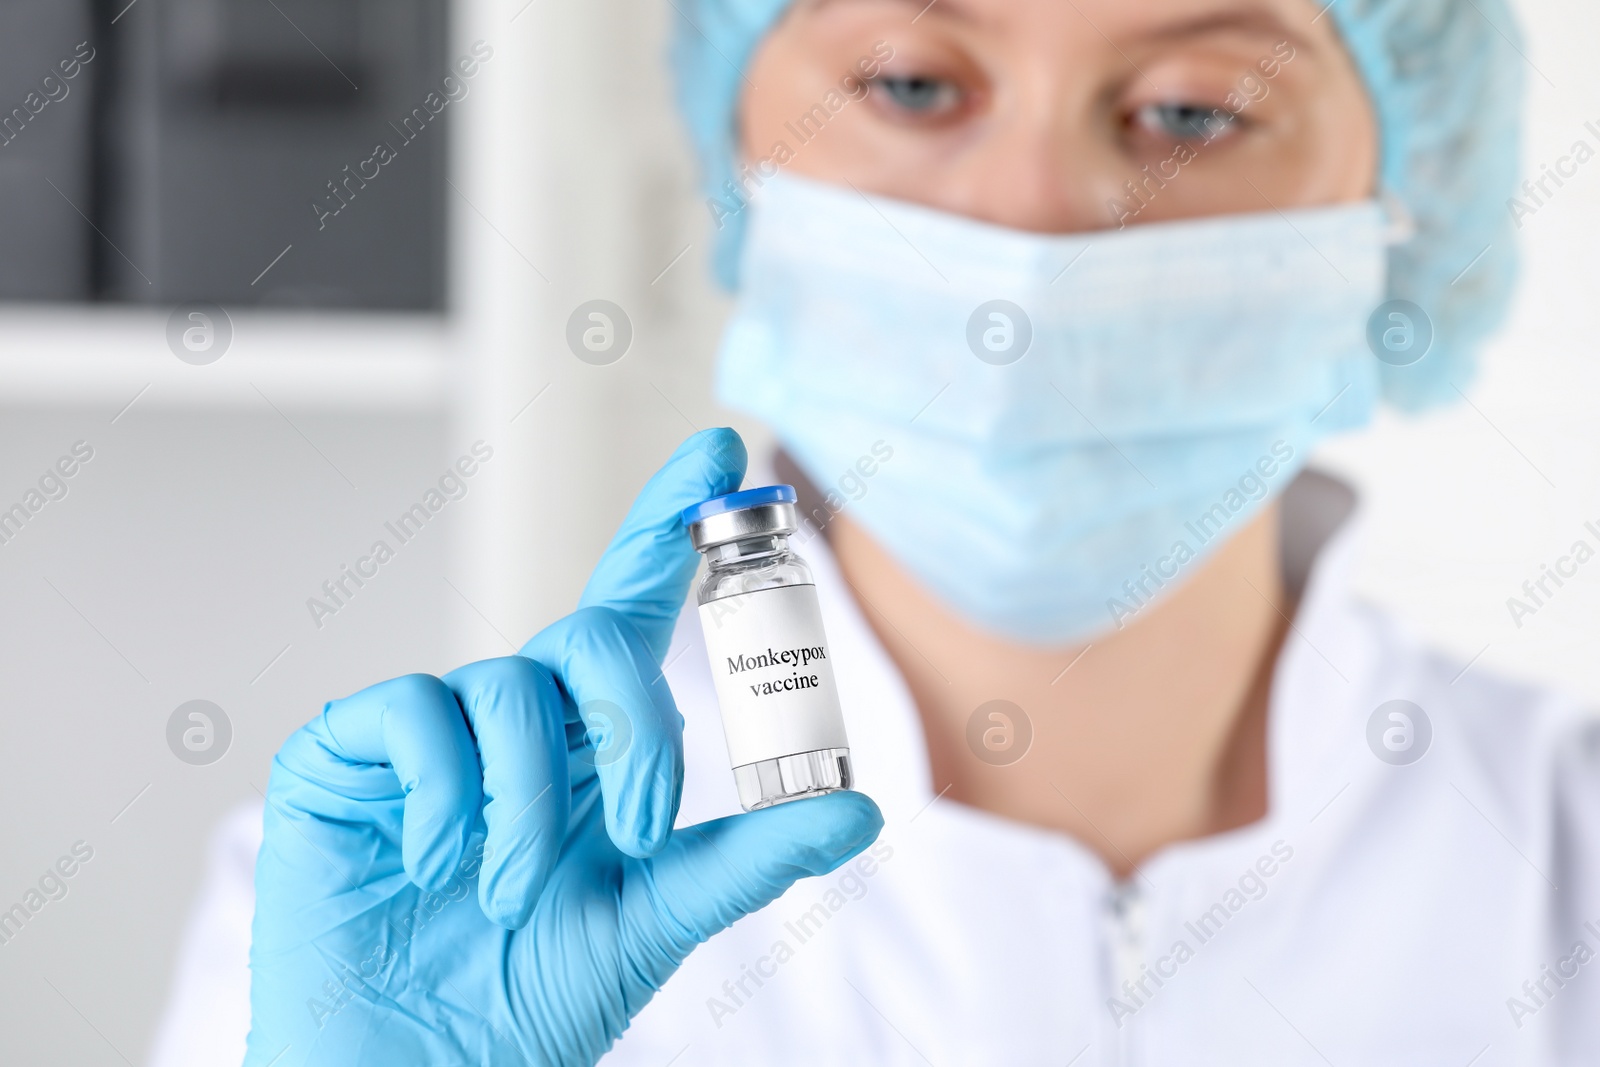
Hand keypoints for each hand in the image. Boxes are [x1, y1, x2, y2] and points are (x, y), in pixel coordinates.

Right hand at [245, 429, 882, 1065]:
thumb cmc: (529, 992)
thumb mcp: (654, 916)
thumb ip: (747, 855)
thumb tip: (860, 812)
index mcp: (588, 743)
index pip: (632, 605)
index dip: (669, 522)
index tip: (721, 452)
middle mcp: (516, 720)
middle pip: (589, 639)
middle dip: (632, 728)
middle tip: (638, 832)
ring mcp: (430, 733)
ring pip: (507, 688)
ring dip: (529, 803)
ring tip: (513, 892)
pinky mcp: (346, 754)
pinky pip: (410, 714)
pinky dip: (439, 790)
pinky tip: (430, 858)